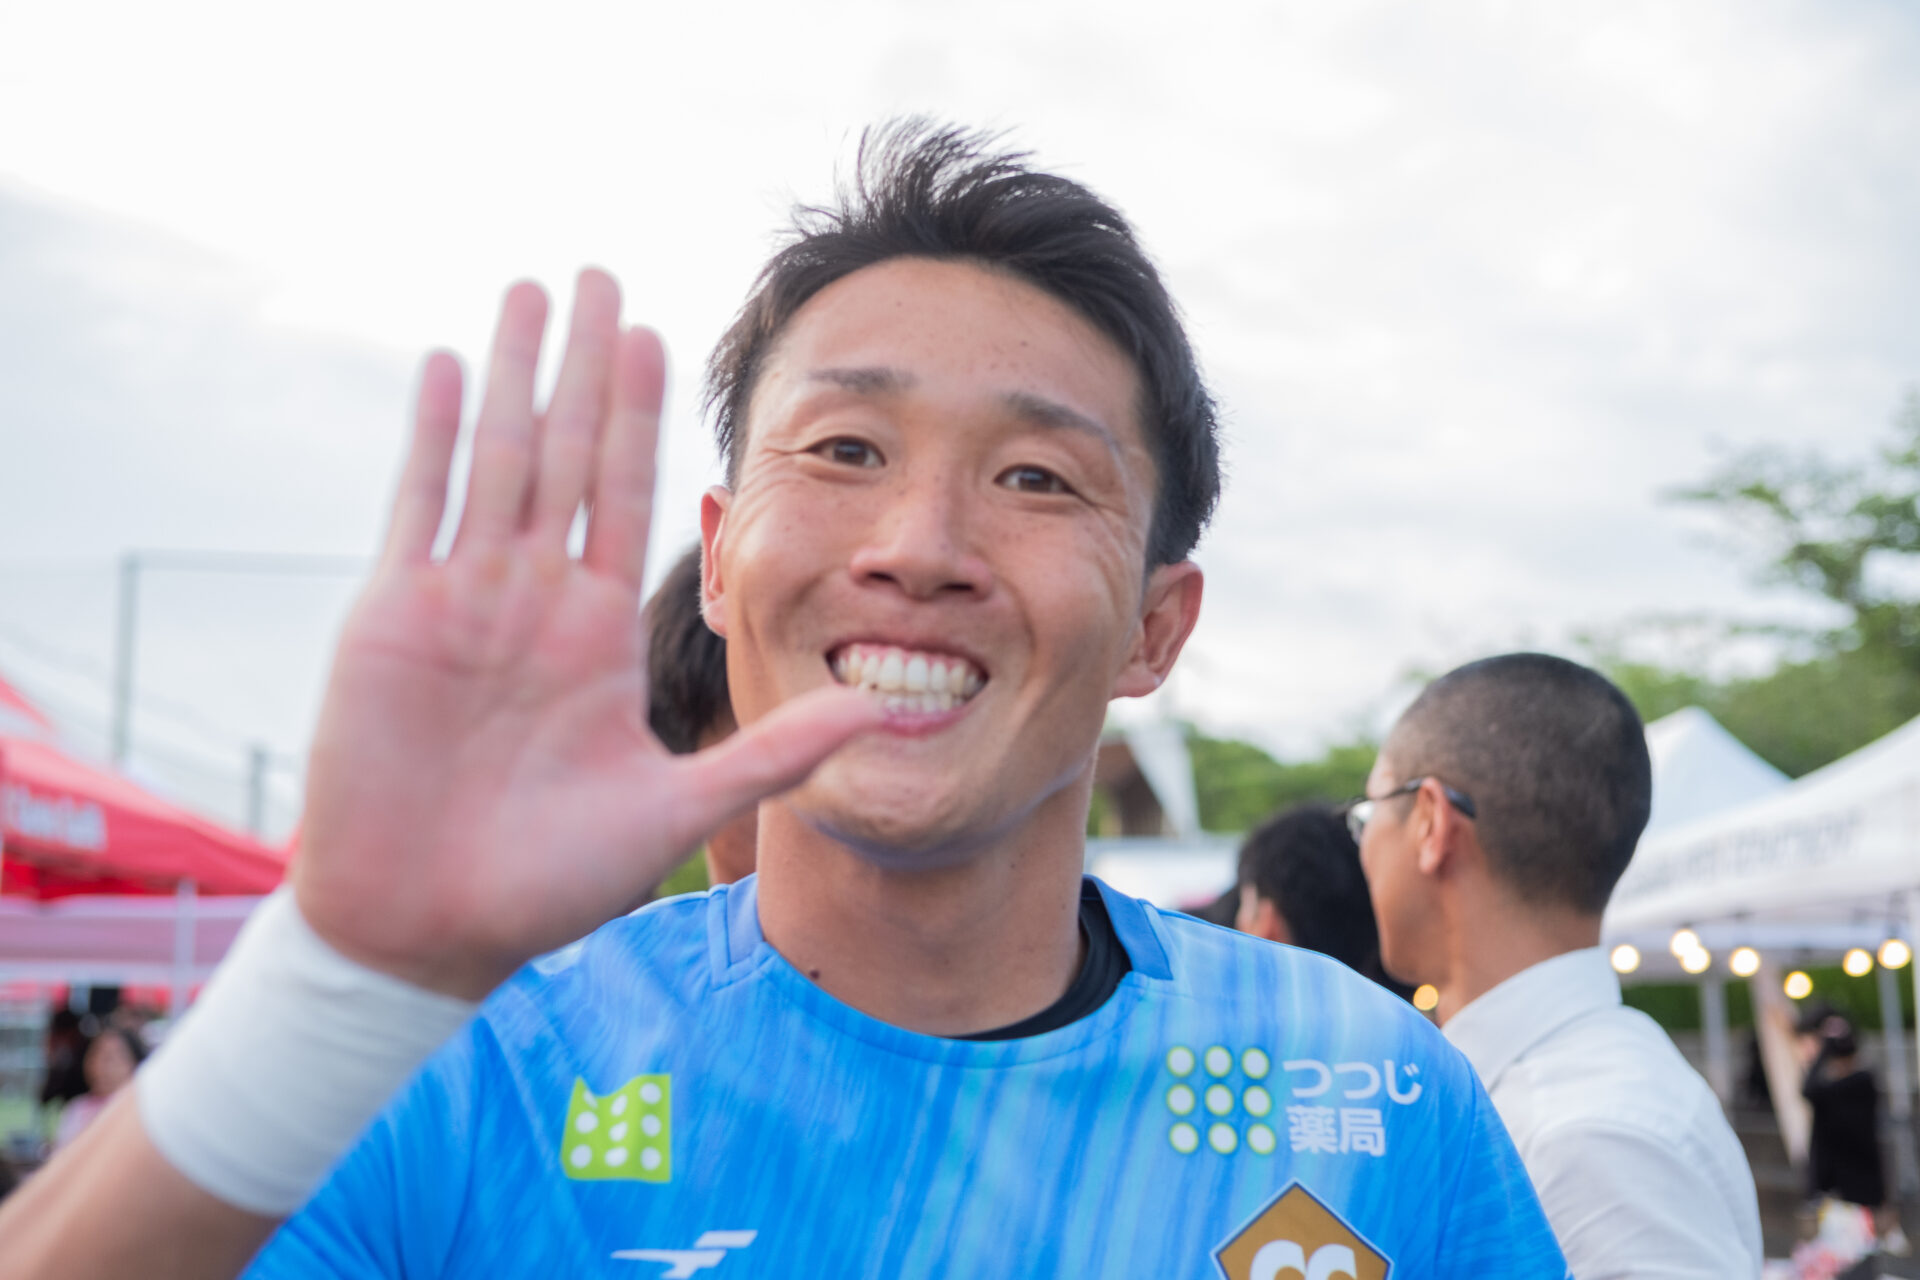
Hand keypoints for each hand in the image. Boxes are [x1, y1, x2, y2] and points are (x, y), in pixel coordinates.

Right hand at [293, 271, 879, 998]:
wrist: (430, 931)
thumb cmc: (546, 884)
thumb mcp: (678, 808)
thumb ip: (780, 751)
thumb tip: (892, 708)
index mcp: (597, 632)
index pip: (626, 496)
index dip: (639, 415)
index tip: (664, 335)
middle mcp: (533, 598)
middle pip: (563, 452)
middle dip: (583, 363)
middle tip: (600, 272)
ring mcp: (459, 599)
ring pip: (493, 457)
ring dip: (509, 371)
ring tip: (530, 286)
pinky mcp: (391, 618)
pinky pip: (416, 506)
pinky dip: (428, 436)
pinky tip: (443, 362)